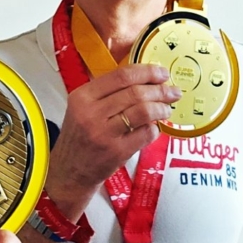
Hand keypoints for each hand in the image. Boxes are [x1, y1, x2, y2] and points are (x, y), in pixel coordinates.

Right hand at [46, 64, 180, 212]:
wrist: (70, 170)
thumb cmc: (80, 135)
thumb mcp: (83, 107)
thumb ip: (107, 91)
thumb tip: (144, 77)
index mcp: (83, 96)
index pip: (121, 76)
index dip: (147, 72)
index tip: (162, 73)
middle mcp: (92, 113)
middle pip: (135, 93)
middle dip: (160, 90)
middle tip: (172, 92)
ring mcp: (104, 134)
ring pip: (143, 111)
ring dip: (161, 108)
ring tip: (167, 109)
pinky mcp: (116, 152)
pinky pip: (145, 134)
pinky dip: (155, 129)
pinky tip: (154, 128)